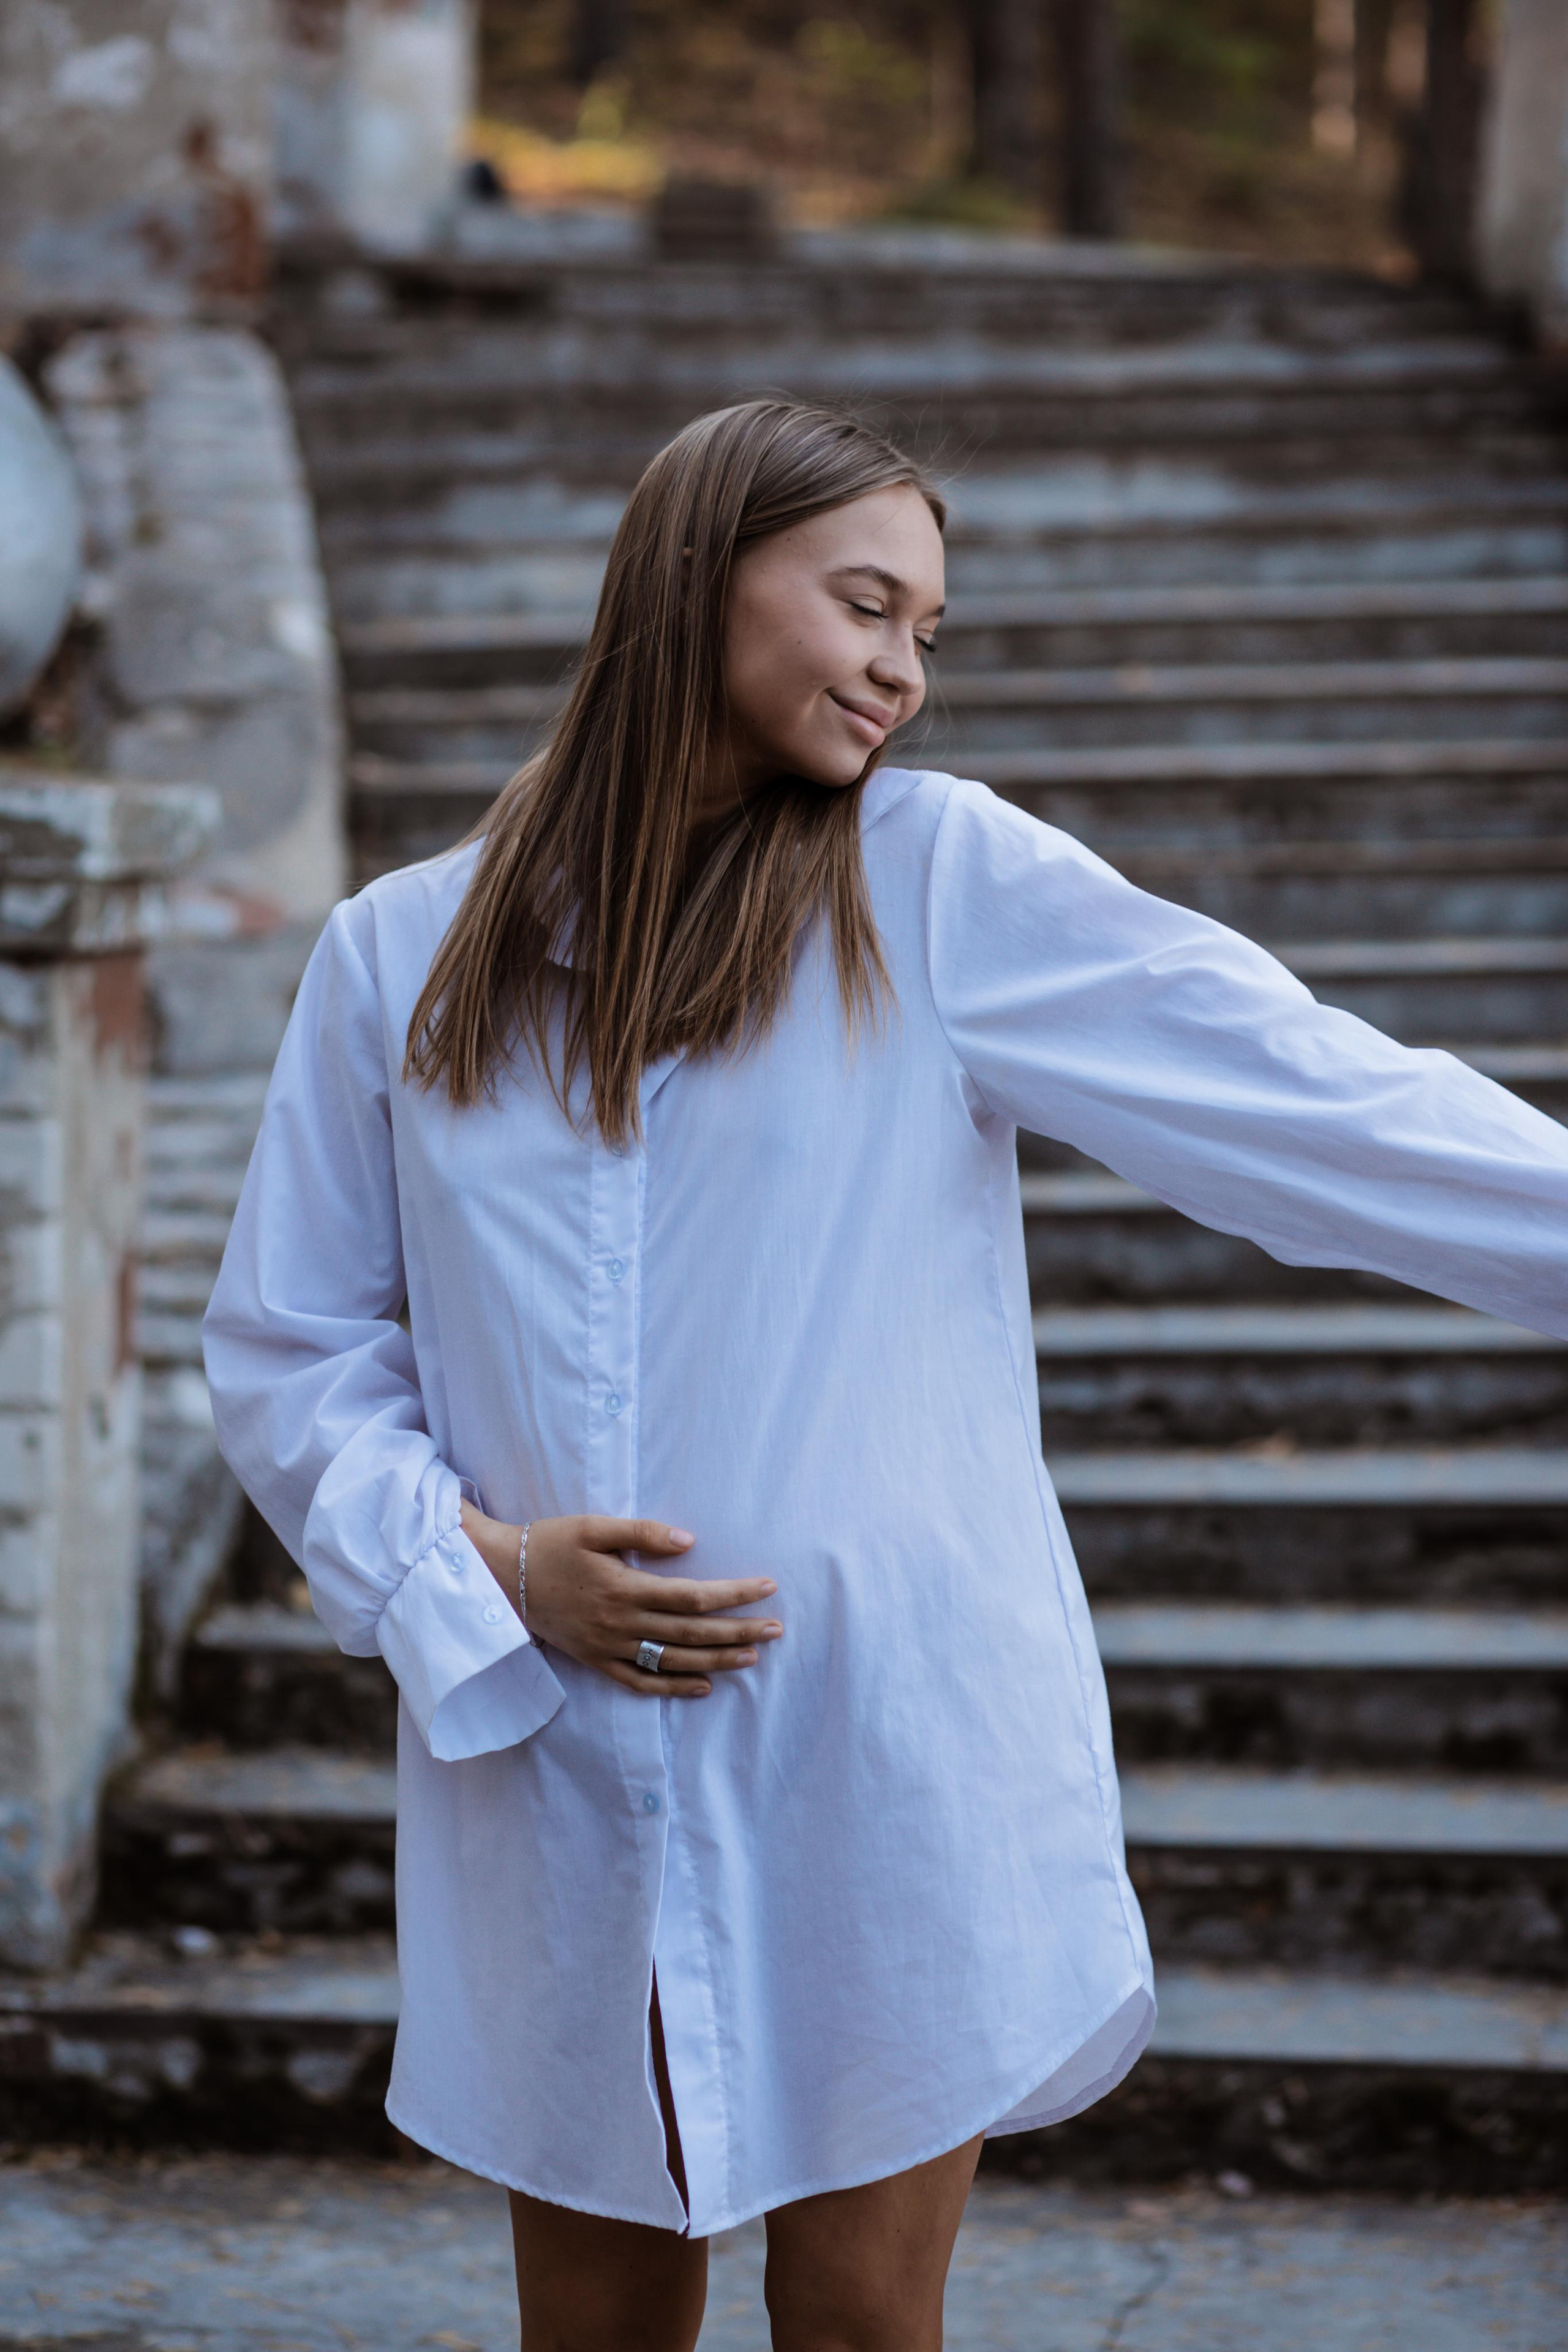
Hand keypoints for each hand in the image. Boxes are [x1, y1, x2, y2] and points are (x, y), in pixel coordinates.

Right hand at [459, 1506, 782, 1697]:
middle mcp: (621, 1624)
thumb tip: (690, 1542)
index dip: (733, 1594)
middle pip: (692, 1633)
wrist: (502, 1578)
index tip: (768, 1588)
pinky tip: (704, 1685)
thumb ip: (642, 1533)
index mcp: (625, 1588)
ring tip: (752, 1657)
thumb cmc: (550, 1544)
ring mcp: (609, 1648)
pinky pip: (640, 1682)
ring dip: (717, 1660)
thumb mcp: (593, 1526)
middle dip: (738, 1632)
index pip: (693, 1596)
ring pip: (674, 1661)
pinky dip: (674, 1686)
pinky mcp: (596, 1661)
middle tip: (777, 1629)